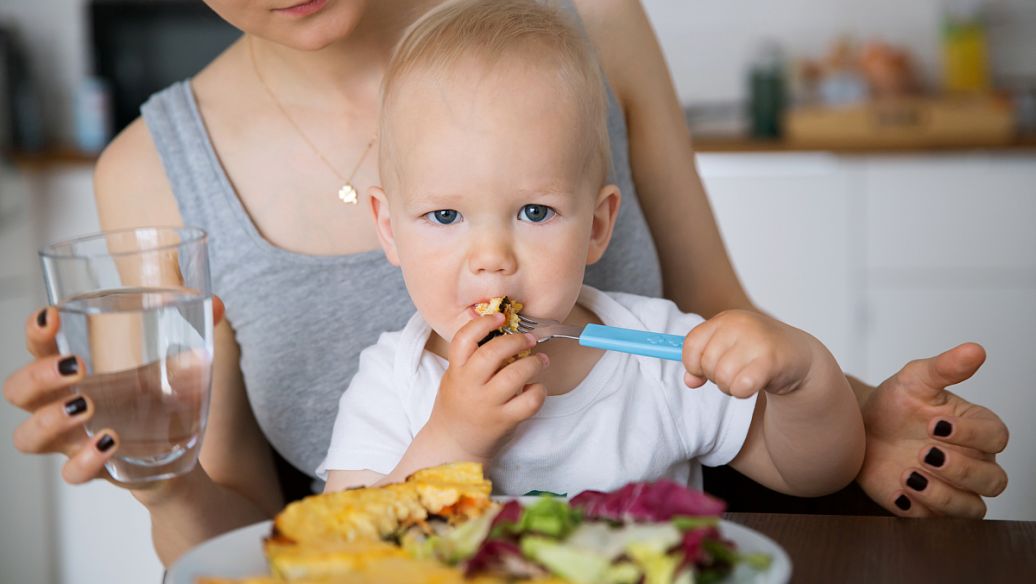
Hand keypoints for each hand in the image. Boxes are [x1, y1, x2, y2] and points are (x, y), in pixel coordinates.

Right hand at [3, 297, 224, 486]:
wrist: (180, 454)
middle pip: (18, 393)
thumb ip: (196, 330)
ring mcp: (74, 441)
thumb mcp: (174, 363)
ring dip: (51, 419)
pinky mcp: (96, 470)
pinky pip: (71, 474)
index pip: (38, 349)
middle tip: (76, 365)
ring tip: (88, 406)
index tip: (52, 315)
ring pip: (29, 438)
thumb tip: (218, 304)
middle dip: (36, 376)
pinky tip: (111, 442)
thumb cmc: (160, 400)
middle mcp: (65, 407)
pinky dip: (86, 459)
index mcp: (76, 374)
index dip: (36, 333)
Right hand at [424, 313, 547, 462]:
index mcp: (457, 371)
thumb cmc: (458, 406)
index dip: (483, 323)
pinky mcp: (504, 420)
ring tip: (541, 361)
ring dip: (534, 363)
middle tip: (530, 339)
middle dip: (517, 341)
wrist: (453, 444)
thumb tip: (501, 332)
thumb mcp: (455, 378)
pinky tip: (537, 388)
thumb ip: (471, 358)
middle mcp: (470, 386)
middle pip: (493, 353)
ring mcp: (487, 404)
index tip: (500, 317)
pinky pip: (529, 401)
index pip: (464, 339)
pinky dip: (539, 391)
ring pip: (515, 375)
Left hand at [681, 310, 816, 397]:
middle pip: (707, 364)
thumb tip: (689, 381)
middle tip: (734, 374)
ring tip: (745, 379)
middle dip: (716, 378)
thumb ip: (704, 363)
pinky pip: (741, 385)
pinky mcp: (770, 360)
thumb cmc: (759, 352)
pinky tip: (753, 385)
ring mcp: (756, 341)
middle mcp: (739, 325)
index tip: (702, 371)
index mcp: (725, 320)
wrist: (799, 355)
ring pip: (722, 377)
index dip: (692, 364)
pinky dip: (742, 392)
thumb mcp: (728, 351)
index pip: (691, 344)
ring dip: (730, 387)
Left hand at [857, 342, 1008, 517]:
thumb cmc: (894, 405)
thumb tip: (975, 349)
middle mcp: (973, 461)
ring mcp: (953, 488)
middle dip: (961, 469)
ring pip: (973, 508)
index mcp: (977, 428)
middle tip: (924, 452)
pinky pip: (938, 522)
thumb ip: (945, 367)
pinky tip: (899, 491)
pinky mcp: (929, 508)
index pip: (996, 436)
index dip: (971, 433)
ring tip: (908, 474)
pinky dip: (921, 509)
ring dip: (944, 495)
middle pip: (994, 480)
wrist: (859, 429)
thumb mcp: (915, 380)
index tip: (935, 423)